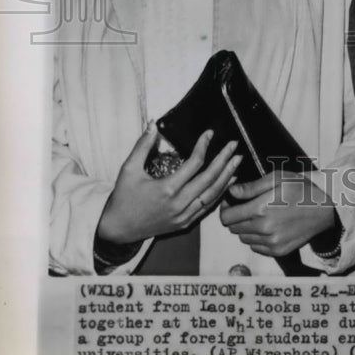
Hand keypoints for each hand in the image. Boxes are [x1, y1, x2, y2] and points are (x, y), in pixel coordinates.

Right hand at [97, 122, 242, 243]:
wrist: (117, 229)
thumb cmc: (123, 198)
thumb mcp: (129, 169)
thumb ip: (143, 145)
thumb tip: (153, 124)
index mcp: (167, 189)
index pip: (194, 164)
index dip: (204, 146)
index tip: (210, 134)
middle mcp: (179, 203)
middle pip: (209, 179)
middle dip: (224, 160)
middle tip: (234, 146)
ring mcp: (183, 216)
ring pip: (212, 195)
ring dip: (227, 177)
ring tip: (236, 162)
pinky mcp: (184, 223)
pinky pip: (207, 208)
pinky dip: (219, 194)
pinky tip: (226, 183)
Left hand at [220, 172, 335, 256]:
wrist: (324, 211)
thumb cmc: (301, 190)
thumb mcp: (278, 178)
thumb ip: (251, 187)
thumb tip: (231, 192)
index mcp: (261, 209)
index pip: (227, 217)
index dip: (225, 208)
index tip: (230, 202)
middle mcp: (263, 229)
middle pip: (233, 229)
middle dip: (234, 217)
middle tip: (244, 207)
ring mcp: (271, 243)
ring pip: (243, 238)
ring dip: (245, 228)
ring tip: (258, 216)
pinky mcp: (277, 252)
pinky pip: (255, 247)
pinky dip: (256, 238)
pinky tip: (267, 226)